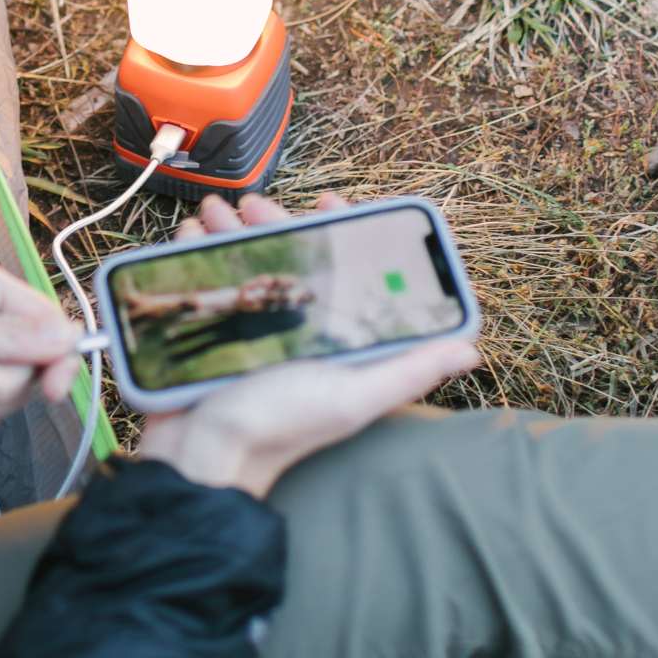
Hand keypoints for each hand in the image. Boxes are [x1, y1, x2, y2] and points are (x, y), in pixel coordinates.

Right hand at [136, 191, 478, 498]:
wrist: (202, 456)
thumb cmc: (279, 429)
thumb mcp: (351, 398)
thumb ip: (409, 371)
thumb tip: (470, 349)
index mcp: (334, 341)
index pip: (345, 273)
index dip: (340, 234)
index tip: (327, 201)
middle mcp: (295, 333)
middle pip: (288, 261)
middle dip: (273, 224)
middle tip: (253, 205)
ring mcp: (249, 333)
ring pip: (242, 266)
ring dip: (227, 232)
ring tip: (210, 212)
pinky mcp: (209, 337)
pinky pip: (205, 285)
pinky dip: (194, 256)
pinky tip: (187, 237)